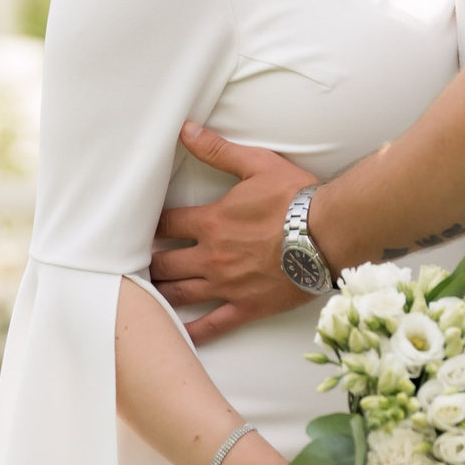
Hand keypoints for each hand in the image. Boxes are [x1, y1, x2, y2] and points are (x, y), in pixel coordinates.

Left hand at [153, 122, 318, 342]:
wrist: (329, 232)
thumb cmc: (296, 197)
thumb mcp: (257, 165)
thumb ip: (218, 150)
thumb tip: (186, 129)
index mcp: (211, 222)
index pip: (165, 225)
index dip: (149, 226)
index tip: (140, 229)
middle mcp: (212, 256)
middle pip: (164, 263)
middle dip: (148, 262)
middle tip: (135, 264)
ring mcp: (227, 284)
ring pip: (179, 294)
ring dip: (159, 293)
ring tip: (145, 294)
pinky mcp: (246, 306)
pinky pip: (212, 325)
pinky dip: (191, 332)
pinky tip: (176, 335)